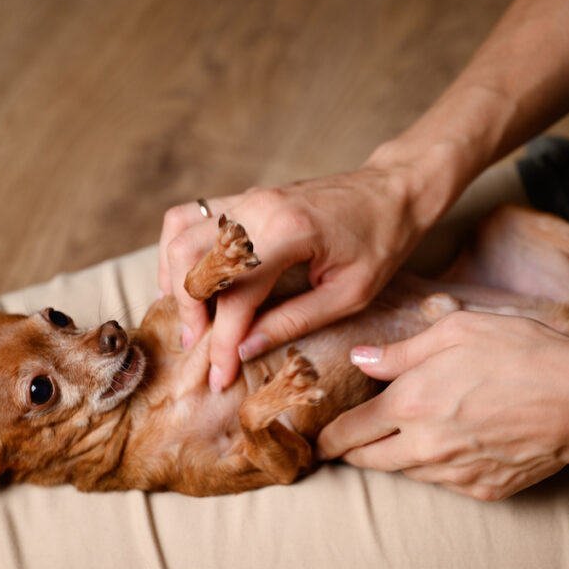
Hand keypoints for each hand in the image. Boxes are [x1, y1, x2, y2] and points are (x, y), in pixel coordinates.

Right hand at [158, 164, 423, 392]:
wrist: (393, 191)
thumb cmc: (381, 242)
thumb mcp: (349, 294)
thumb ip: (293, 321)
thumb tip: (245, 349)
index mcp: (289, 231)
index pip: (236, 294)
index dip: (222, 342)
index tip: (218, 377)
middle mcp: (258, 206)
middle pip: (190, 257)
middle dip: (187, 310)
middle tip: (198, 347)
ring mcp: (247, 197)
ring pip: (179, 232)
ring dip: (175, 278)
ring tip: (188, 316)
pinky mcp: (244, 197)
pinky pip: (190, 217)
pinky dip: (179, 250)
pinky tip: (188, 282)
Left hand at [317, 311, 568, 500]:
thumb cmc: (524, 353)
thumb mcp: (457, 331)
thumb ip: (400, 351)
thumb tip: (360, 361)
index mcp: (410, 403)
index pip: (347, 432)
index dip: (326, 438)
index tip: (317, 440)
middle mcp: (425, 445)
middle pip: (367, 461)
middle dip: (350, 452)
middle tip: (345, 443)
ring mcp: (455, 474)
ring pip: (404, 473)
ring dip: (394, 457)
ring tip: (401, 436)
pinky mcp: (484, 491)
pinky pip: (443, 483)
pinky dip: (436, 467)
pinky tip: (450, 443)